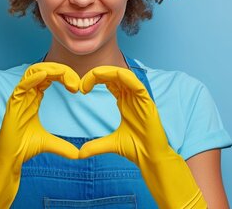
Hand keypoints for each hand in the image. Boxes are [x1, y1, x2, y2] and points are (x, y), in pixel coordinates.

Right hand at [0, 62, 80, 208]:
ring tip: (62, 72)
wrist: (11, 158)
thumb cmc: (25, 147)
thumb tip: (78, 155)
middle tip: (74, 82)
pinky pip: (21, 87)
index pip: (49, 78)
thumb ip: (64, 146)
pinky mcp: (13, 105)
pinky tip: (44, 75)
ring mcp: (19, 99)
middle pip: (42, 71)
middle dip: (59, 71)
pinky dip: (31, 79)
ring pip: (31, 73)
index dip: (63, 77)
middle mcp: (27, 95)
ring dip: (48, 70)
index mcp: (34, 98)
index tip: (76, 87)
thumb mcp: (49, 143)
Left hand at [78, 65, 206, 208]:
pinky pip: (138, 85)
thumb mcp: (110, 144)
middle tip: (82, 84)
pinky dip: (126, 78)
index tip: (81, 89)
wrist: (150, 159)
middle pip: (114, 74)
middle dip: (97, 73)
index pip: (109, 81)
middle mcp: (131, 97)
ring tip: (93, 75)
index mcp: (124, 101)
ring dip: (108, 72)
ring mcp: (140, 99)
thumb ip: (95, 146)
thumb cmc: (136, 148)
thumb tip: (80, 154)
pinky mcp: (147, 103)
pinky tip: (115, 76)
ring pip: (124, 75)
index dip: (94, 79)